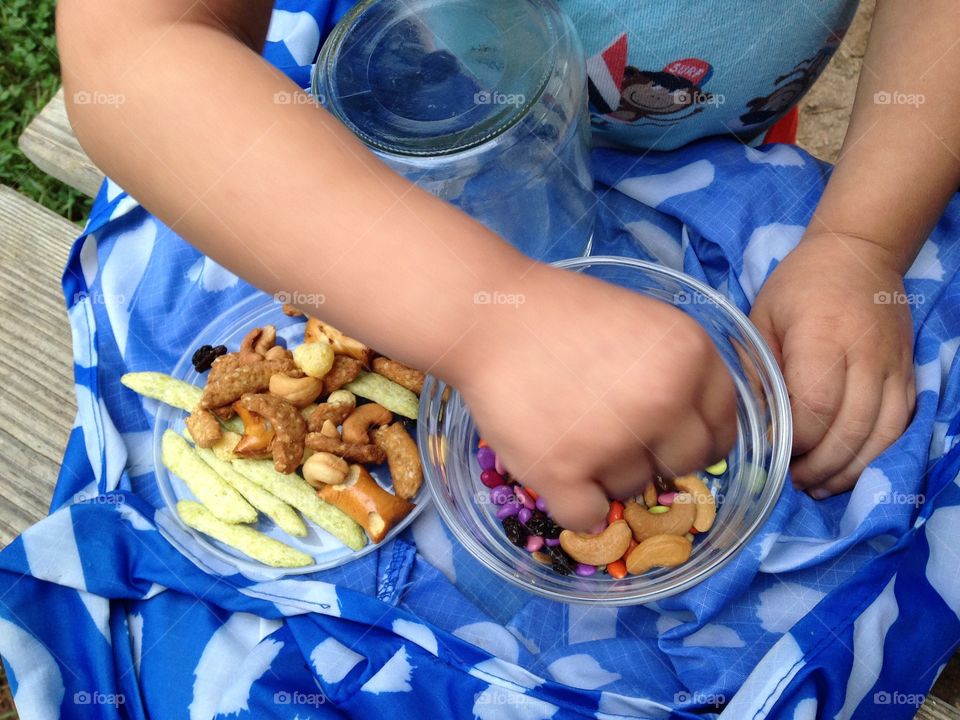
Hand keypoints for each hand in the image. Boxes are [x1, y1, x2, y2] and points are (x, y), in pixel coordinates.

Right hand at [451, 266, 736, 529]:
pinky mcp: (565, 471)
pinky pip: (587, 517)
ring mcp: (615, 440)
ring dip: (604, 473)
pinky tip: (554, 464)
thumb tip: (692, 432)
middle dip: (654, 456)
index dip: (697, 439)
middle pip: (684, 465)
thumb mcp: (645, 325)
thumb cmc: (563, 316)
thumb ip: (677, 373)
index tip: (673, 442)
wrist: (488, 316)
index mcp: (692, 358)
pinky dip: (571, 502)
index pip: (722, 428)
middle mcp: (665, 401)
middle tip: (613, 433)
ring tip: (568, 428)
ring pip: (631, 489)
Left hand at [749, 233, 915, 496]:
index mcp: (823, 338)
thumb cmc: (800, 286)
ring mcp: (893, 367)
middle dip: (819, 466)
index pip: (815, 408)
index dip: (795, 442)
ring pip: (881, 435)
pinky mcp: (909, 374)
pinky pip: (901, 426)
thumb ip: (757, 368)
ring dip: (849, 469)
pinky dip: (877, 455)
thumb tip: (747, 421)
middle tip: (793, 481)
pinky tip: (850, 467)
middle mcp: (866, 356)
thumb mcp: (762, 317)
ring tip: (818, 485)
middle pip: (850, 430)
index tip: (774, 453)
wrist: (861, 252)